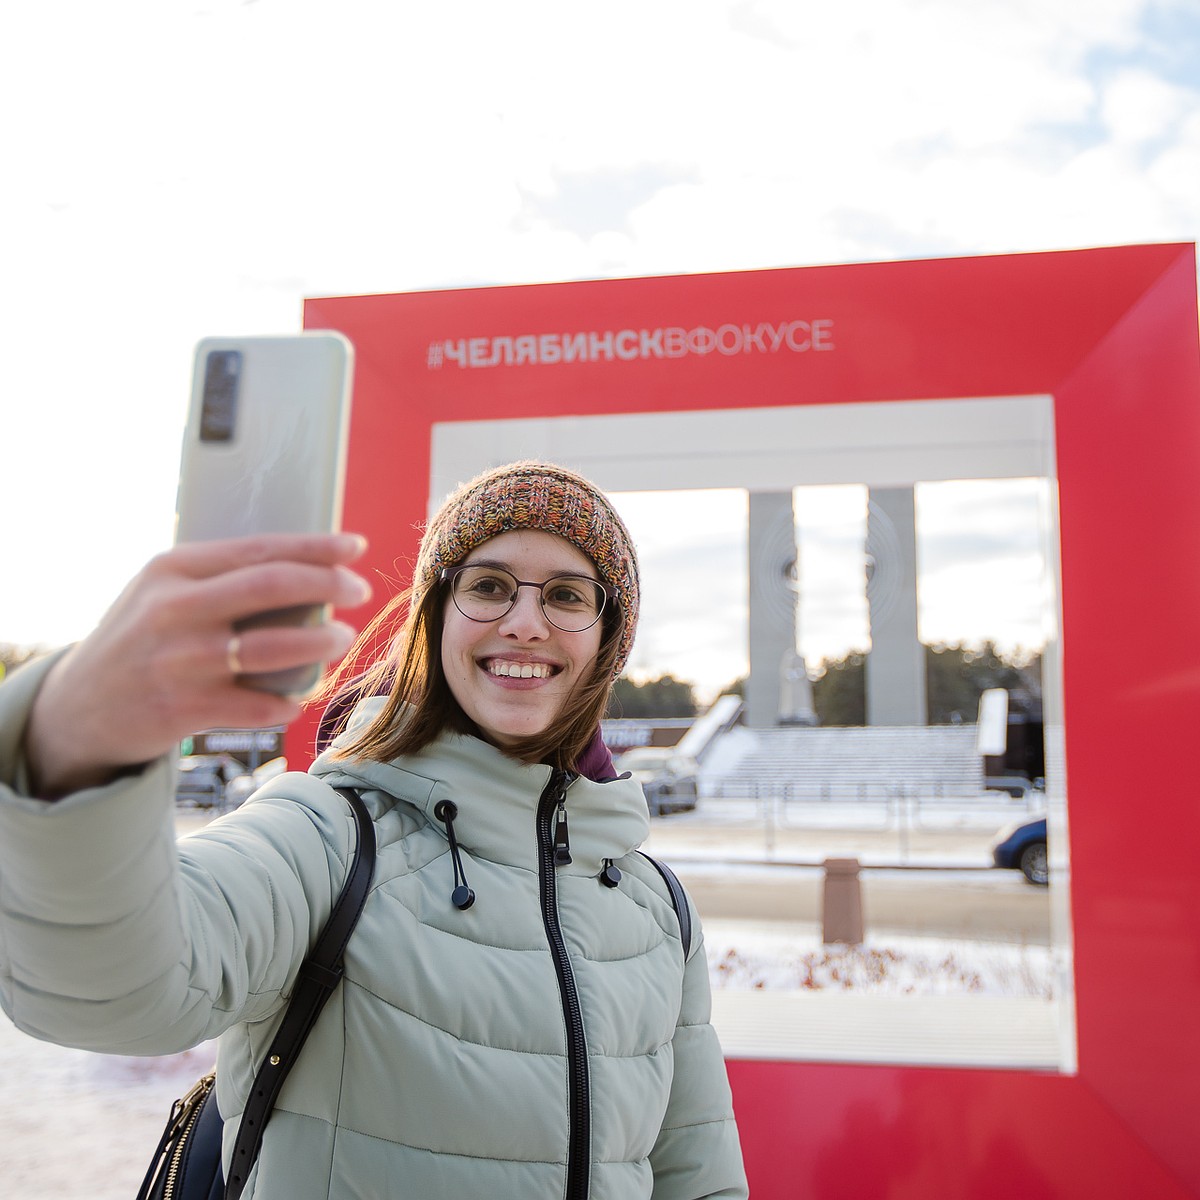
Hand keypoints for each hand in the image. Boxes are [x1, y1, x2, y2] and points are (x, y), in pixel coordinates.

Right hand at [23, 532, 371, 798]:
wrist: (78, 709)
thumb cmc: (141, 640)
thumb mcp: (163, 592)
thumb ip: (220, 577)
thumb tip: (306, 564)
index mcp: (172, 569)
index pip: (260, 549)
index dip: (317, 548)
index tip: (356, 548)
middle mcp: (174, 609)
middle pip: (272, 586)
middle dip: (329, 585)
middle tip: (360, 591)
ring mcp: (179, 661)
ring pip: (273, 647)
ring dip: (321, 642)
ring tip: (343, 638)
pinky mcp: (183, 709)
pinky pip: (258, 705)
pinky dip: (288, 701)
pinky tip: (299, 697)